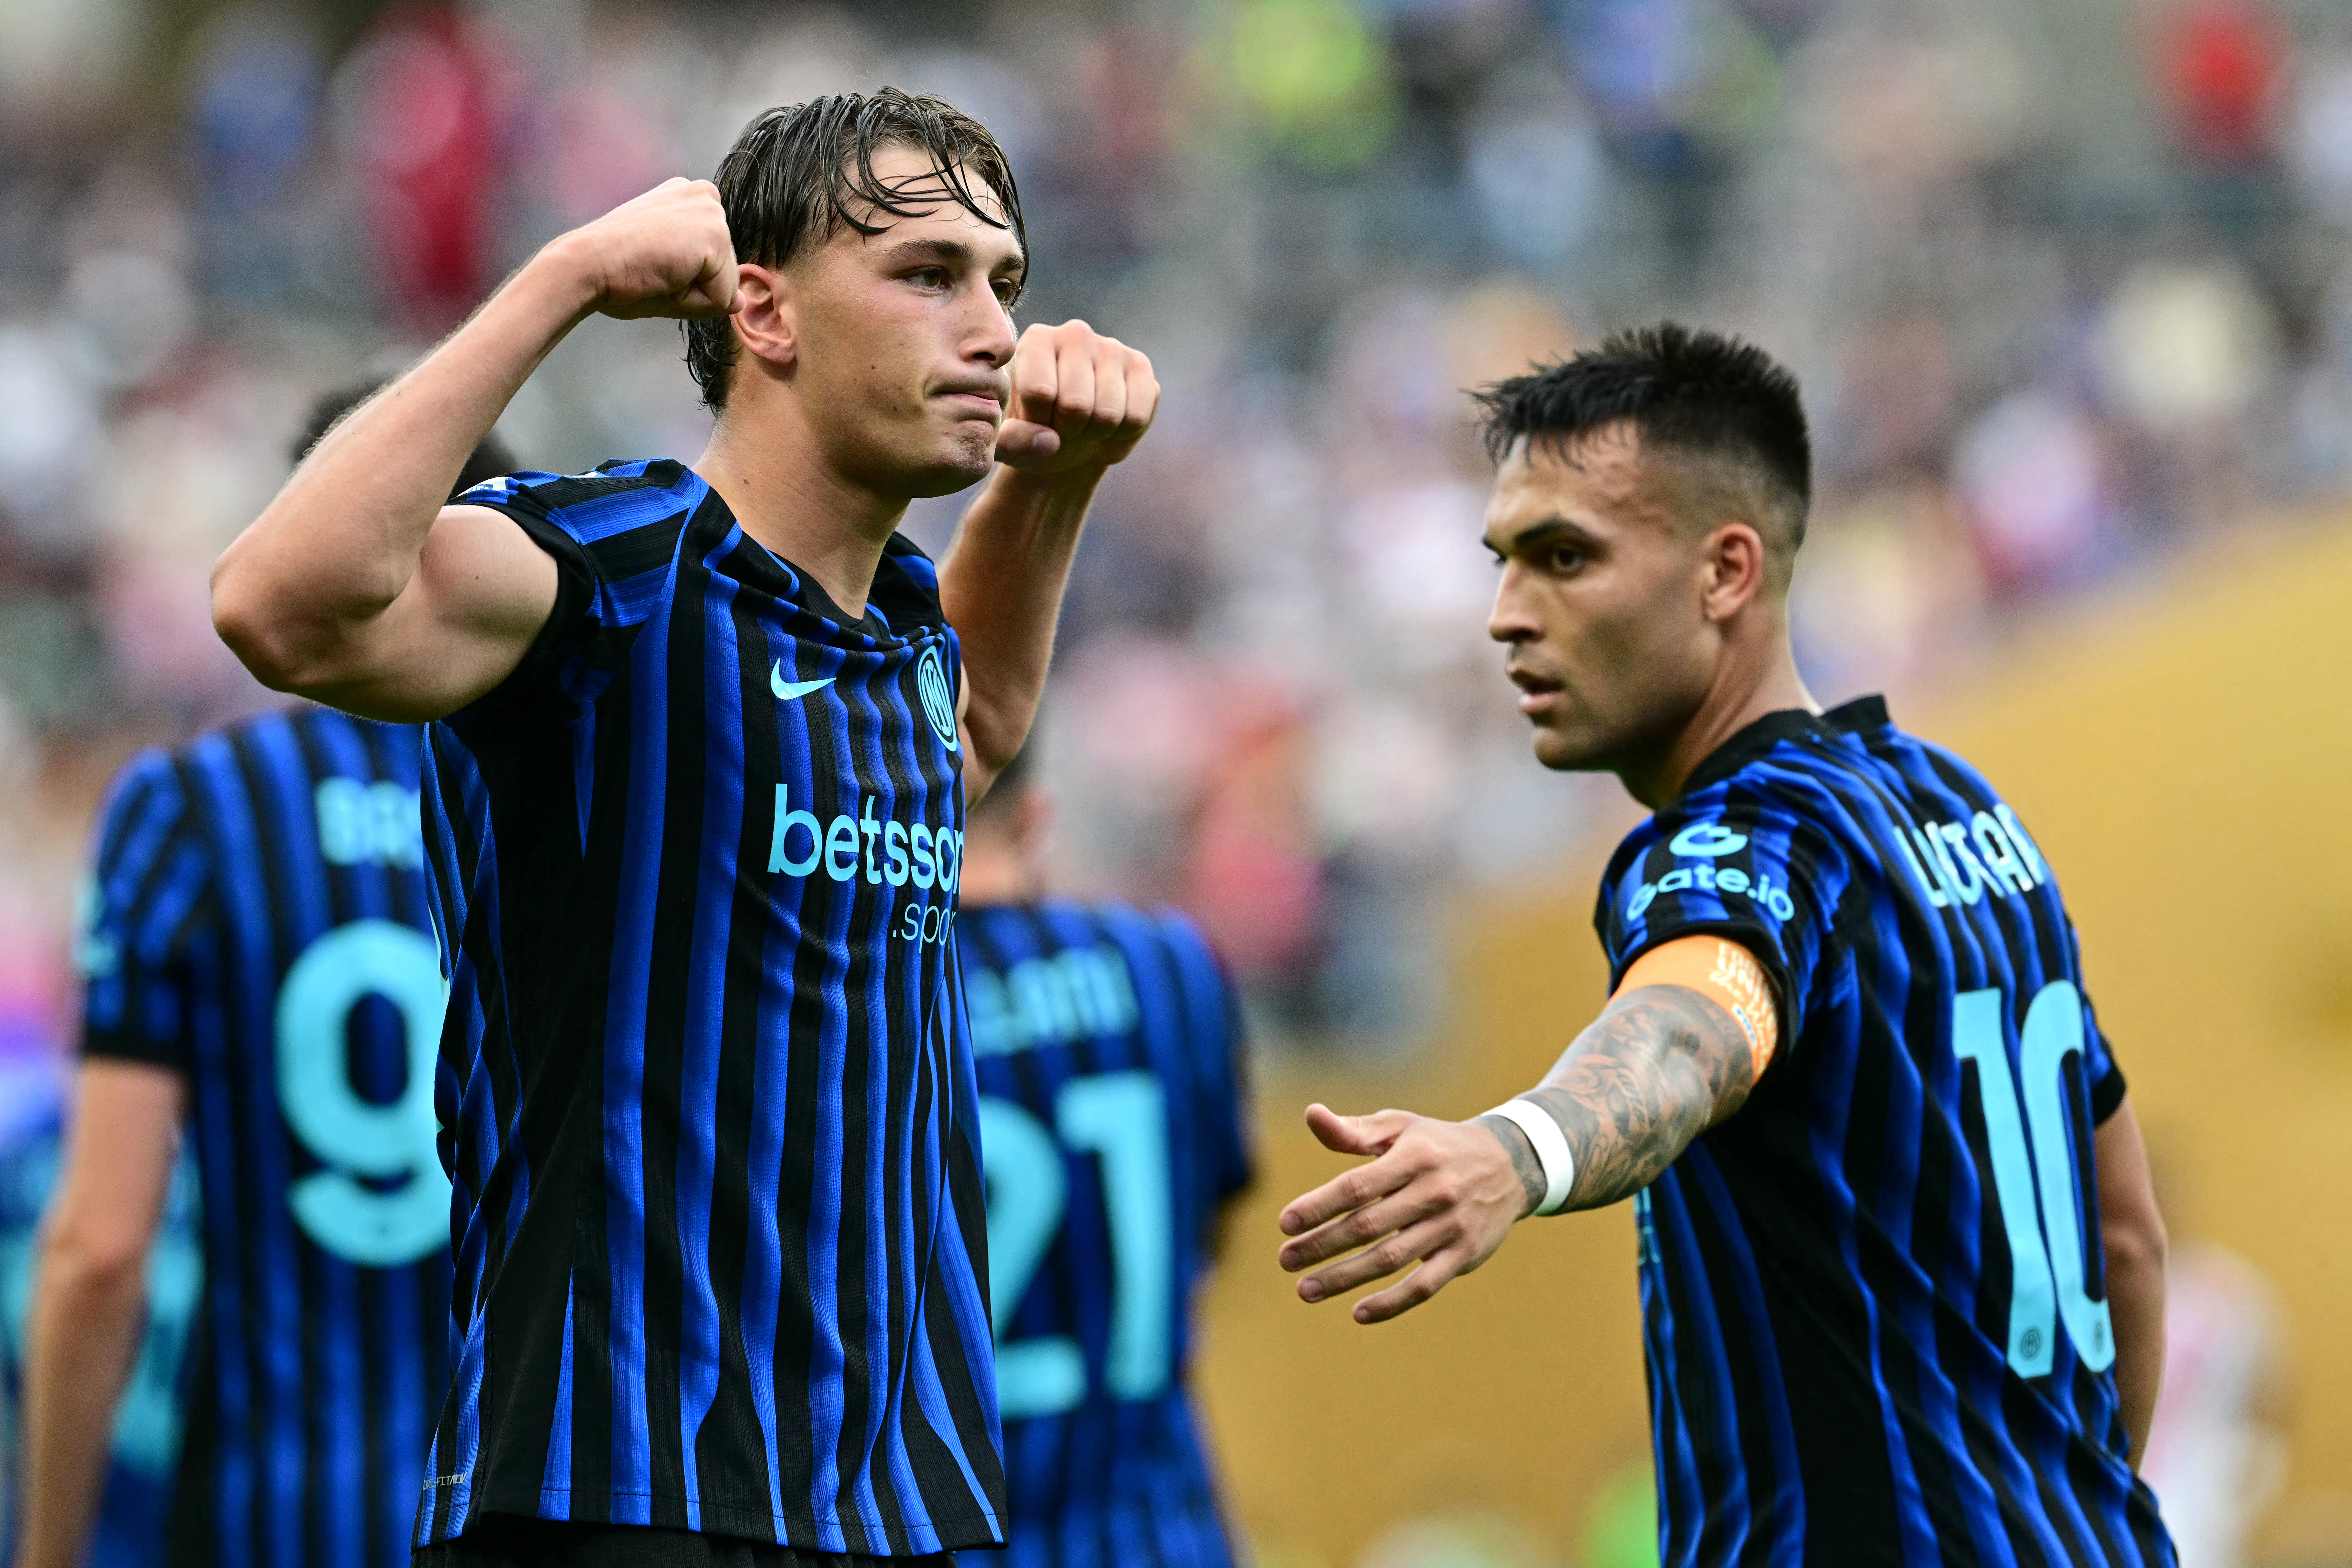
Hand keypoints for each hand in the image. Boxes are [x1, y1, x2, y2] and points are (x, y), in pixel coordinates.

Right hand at [554, 177, 740, 321]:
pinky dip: (692, 301)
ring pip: (725, 287)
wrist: (586, 264)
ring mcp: (712, 212)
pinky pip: (721, 298)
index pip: (714, 260)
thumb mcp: (670, 275)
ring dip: (691, 294)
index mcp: (689, 198)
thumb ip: (708, 285)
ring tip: (656, 271)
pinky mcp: (715, 235)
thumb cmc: (616, 270)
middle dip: (692, 286)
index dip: (685, 278)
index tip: (650, 261)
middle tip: (651, 268)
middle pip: (725, 271)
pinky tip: (662, 276)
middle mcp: (705, 195)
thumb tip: (740, 301)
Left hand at [995, 321, 1158, 474]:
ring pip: (1108, 414)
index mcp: (1036, 340)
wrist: (1068, 438)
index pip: (1039, 391)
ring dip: (1095, 433)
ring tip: (1085, 424)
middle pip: (1076, 404)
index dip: (1039, 421)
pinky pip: (1136, 418)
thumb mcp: (1007, 443)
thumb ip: (1011, 442)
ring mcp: (1112, 347)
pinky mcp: (1141, 367)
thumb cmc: (1032, 431)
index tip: (1036, 420)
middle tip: (1064, 426)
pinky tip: (1110, 423)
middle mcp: (1075, 334)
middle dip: (1069, 430)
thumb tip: (1049, 441)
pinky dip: (1122, 434)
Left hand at [1276, 1102, 1533, 1323]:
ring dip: (1344, 1278)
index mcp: (1414, 1157)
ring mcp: (1451, 1227)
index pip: (1357, 1186)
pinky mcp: (1464, 1255)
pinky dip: (1391, 1303)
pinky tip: (1358, 1312)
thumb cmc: (1436, 1144)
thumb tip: (1311, 1114)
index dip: (1319, 1206)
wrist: (1509, 1164)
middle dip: (1321, 1245)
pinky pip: (1423, 1286)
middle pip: (1368, 1226)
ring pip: (1390, 1260)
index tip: (1286, 1223)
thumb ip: (1354, 1130)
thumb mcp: (1400, 1127)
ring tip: (1306, 1290)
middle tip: (1286, 1260)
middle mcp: (1434, 1192)